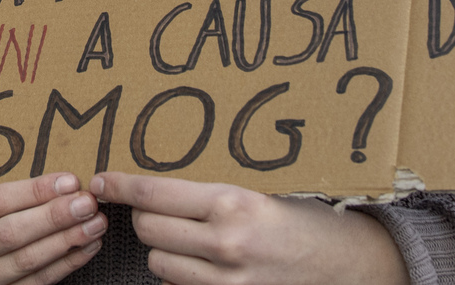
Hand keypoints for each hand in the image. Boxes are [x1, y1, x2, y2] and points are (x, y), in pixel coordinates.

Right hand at [0, 172, 108, 284]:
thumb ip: (17, 199)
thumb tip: (68, 185)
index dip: (35, 191)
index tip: (69, 181)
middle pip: (9, 233)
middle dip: (53, 217)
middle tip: (86, 204)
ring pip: (25, 261)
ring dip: (65, 241)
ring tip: (94, 225)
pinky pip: (36, 283)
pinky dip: (65, 265)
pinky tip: (85, 248)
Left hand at [91, 173, 409, 284]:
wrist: (352, 266)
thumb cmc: (305, 221)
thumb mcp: (259, 195)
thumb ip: (210, 195)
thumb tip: (155, 187)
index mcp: (233, 203)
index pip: (154, 193)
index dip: (121, 186)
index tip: (102, 180)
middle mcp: (227, 243)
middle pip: (148, 228)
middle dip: (145, 216)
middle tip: (155, 208)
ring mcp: (228, 281)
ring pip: (158, 262)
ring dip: (163, 249)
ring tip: (187, 238)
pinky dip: (181, 277)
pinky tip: (199, 264)